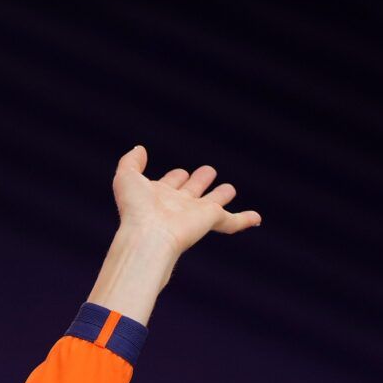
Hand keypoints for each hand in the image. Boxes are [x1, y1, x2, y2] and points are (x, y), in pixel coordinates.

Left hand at [111, 145, 260, 252]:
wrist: (148, 234)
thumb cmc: (135, 208)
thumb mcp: (126, 177)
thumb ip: (131, 162)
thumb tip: (140, 149)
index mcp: (158, 196)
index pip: (170, 183)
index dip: (174, 178)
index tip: (180, 174)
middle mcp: (177, 205)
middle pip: (192, 191)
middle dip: (198, 181)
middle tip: (207, 173)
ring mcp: (195, 214)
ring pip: (212, 203)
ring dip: (220, 195)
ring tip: (229, 190)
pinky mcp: (210, 220)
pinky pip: (232, 221)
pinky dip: (245, 219)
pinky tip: (256, 218)